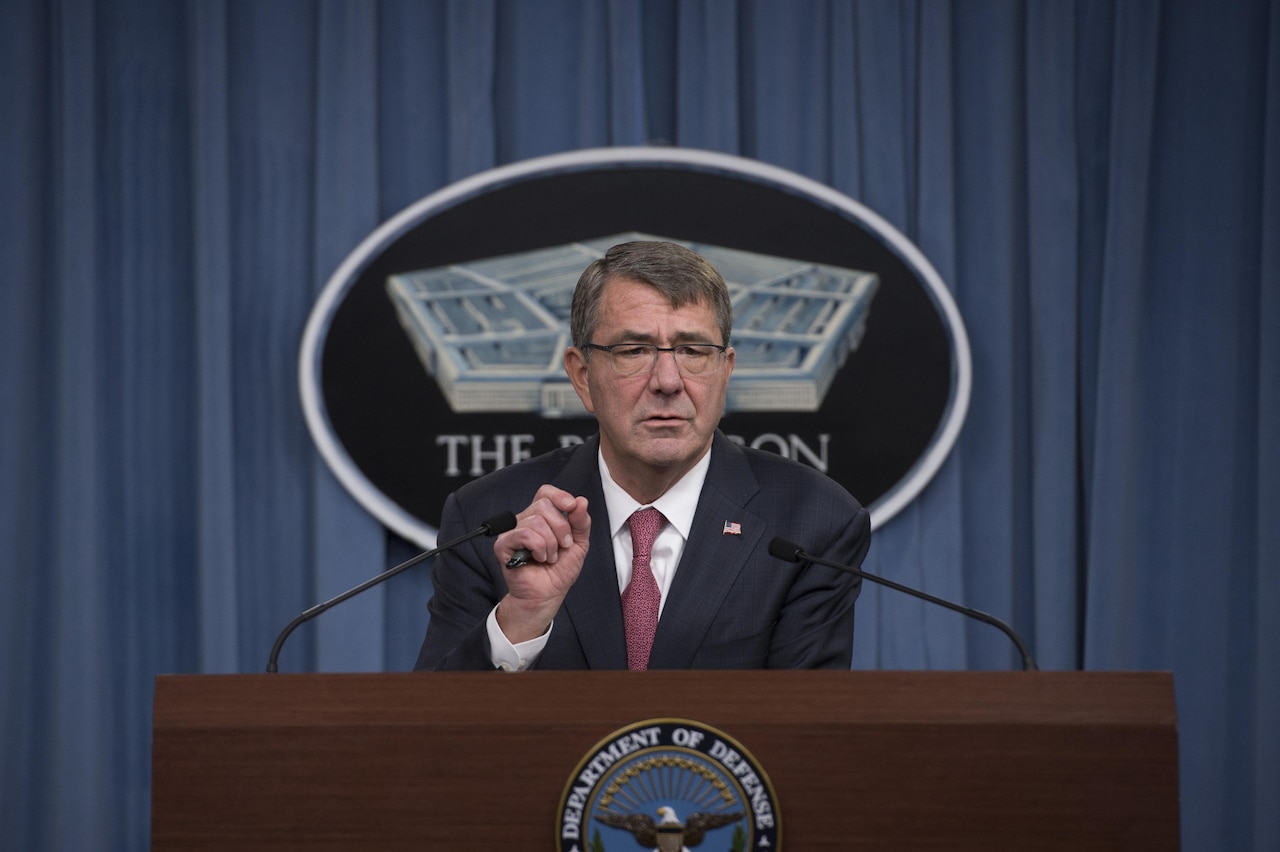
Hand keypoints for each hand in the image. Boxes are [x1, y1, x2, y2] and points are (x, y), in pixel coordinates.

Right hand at [493, 485, 590, 642]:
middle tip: (562, 547)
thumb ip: (581, 522)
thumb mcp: (579, 543)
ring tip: (549, 557)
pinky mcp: (503, 545)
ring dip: (551, 544)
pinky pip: (525, 534)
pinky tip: (538, 559)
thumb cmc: (559, 571)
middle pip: (544, 505)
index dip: (560, 496)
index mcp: (541, 517)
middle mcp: (525, 520)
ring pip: (536, 521)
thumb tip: (581, 501)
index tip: (571, 508)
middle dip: (561, 528)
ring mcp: (512, 532)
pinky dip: (539, 548)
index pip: (546, 492)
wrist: (547, 595)